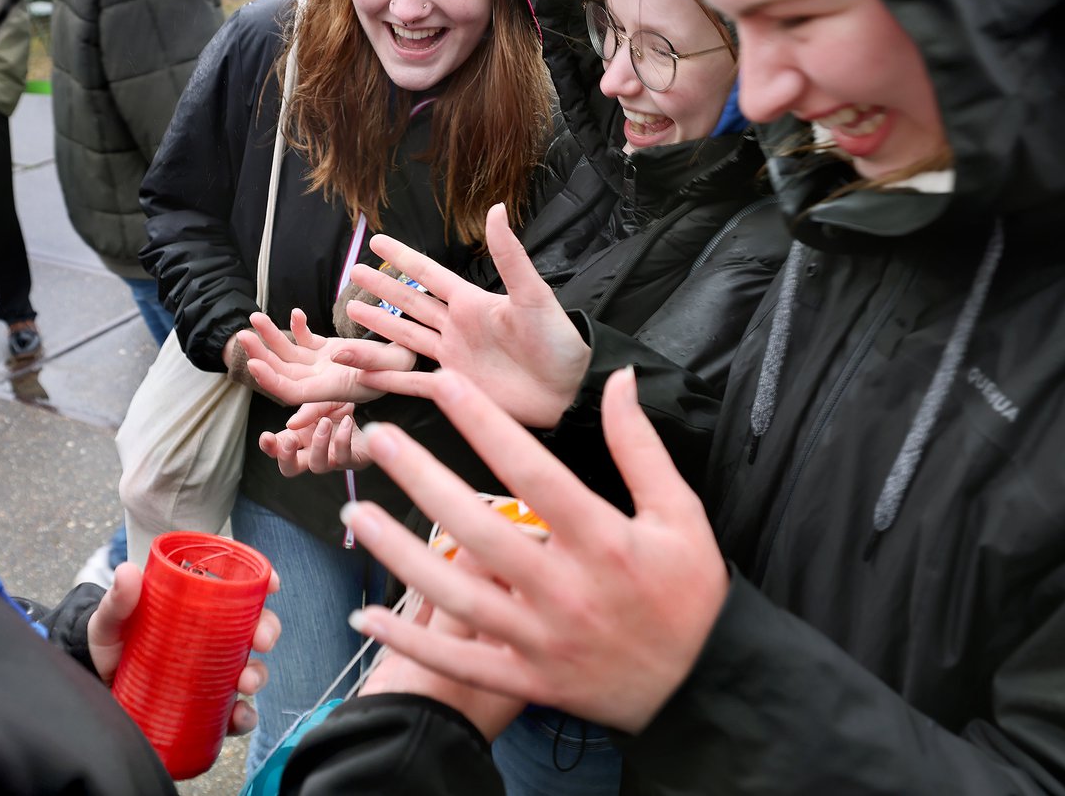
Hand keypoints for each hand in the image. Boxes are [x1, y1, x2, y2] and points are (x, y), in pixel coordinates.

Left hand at [89, 563, 282, 734]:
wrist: (98, 688)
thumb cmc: (112, 644)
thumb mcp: (111, 620)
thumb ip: (118, 600)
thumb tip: (127, 572)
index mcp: (197, 604)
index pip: (237, 585)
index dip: (261, 581)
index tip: (272, 585)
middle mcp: (213, 635)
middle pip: (255, 625)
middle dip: (268, 629)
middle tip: (261, 640)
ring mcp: (213, 670)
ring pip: (252, 667)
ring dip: (259, 673)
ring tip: (246, 682)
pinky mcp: (207, 704)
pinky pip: (235, 712)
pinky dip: (244, 716)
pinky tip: (238, 716)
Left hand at [237, 310, 414, 405]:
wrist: (414, 360)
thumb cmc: (406, 366)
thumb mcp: (390, 364)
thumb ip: (365, 360)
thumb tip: (337, 354)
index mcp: (333, 389)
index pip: (292, 392)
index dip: (271, 380)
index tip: (253, 362)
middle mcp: (323, 381)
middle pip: (283, 373)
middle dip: (261, 355)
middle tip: (242, 335)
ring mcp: (323, 366)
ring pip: (289, 355)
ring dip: (271, 338)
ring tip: (253, 317)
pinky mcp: (328, 351)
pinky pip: (305, 342)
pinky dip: (298, 328)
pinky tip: (296, 313)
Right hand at [258, 401, 371, 475]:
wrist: (369, 413)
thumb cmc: (339, 410)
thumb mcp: (321, 401)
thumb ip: (307, 411)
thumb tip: (291, 424)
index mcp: (299, 437)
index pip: (276, 448)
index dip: (268, 447)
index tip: (266, 437)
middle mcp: (312, 452)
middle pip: (290, 469)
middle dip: (286, 457)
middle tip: (291, 439)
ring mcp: (331, 460)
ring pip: (317, 466)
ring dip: (318, 444)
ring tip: (326, 422)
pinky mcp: (352, 461)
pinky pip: (344, 457)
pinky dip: (344, 439)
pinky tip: (347, 421)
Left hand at [341, 368, 728, 732]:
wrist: (704, 686)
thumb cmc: (690, 594)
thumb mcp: (681, 513)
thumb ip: (641, 446)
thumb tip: (621, 379)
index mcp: (603, 540)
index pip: (531, 470)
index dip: (483, 424)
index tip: (442, 385)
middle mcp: (566, 589)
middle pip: (479, 526)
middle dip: (422, 478)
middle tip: (379, 437)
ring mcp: (543, 639)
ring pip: (457, 596)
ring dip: (402, 555)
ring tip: (360, 514)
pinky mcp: (529, 681)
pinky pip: (461, 663)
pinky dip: (413, 643)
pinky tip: (367, 616)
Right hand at [343, 204, 590, 428]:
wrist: (571, 389)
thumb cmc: (558, 341)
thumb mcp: (533, 295)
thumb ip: (509, 256)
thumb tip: (496, 209)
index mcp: (472, 303)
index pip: (429, 275)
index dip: (403, 258)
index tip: (377, 240)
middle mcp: (457, 328)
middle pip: (410, 304)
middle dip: (382, 288)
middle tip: (353, 275)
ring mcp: (454, 358)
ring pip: (405, 338)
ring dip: (378, 326)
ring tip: (350, 312)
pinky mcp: (456, 387)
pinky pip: (414, 382)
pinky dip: (389, 378)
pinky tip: (366, 372)